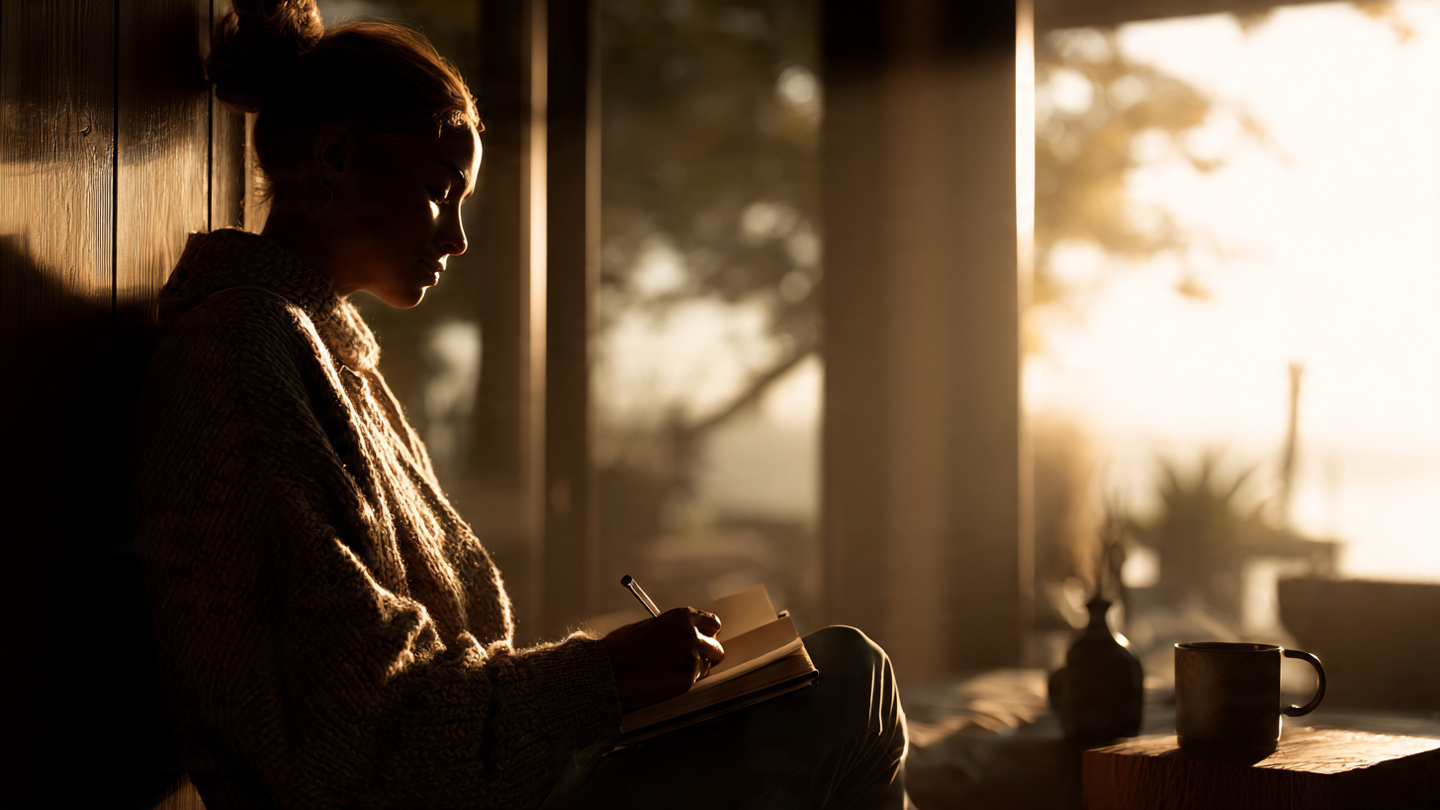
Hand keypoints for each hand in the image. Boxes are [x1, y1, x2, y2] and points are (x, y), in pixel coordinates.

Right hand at [602, 607, 723, 712]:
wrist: (608, 671)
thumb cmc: (622, 648)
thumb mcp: (650, 626)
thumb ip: (673, 629)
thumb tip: (689, 635)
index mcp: (682, 617)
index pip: (712, 623)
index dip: (707, 633)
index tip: (702, 640)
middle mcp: (690, 635)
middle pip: (716, 647)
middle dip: (706, 654)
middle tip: (691, 660)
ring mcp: (690, 658)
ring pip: (706, 667)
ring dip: (694, 670)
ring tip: (669, 671)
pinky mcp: (686, 680)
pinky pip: (694, 682)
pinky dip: (682, 683)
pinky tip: (664, 680)